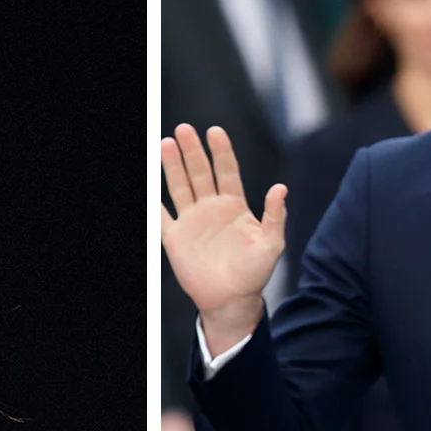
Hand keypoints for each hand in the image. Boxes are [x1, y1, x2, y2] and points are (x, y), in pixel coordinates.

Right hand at [159, 124, 283, 351]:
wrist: (231, 300)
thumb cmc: (254, 273)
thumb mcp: (272, 244)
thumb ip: (275, 216)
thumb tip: (281, 189)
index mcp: (234, 206)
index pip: (226, 171)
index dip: (221, 151)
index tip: (215, 132)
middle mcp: (211, 209)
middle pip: (200, 172)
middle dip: (192, 151)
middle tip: (183, 130)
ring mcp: (192, 222)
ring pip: (179, 187)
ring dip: (172, 166)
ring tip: (165, 143)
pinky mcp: (176, 239)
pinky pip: (161, 217)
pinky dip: (154, 204)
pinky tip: (150, 186)